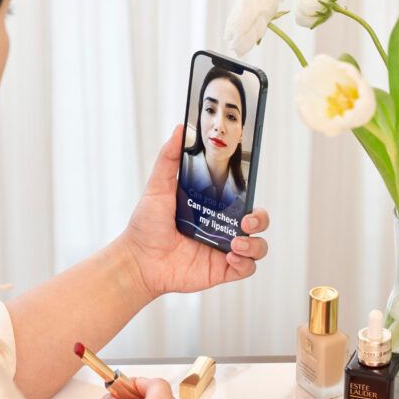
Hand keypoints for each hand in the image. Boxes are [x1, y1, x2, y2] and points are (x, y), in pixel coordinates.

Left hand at [120, 125, 270, 297]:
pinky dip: (245, 262)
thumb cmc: (147, 225)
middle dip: (260, 219)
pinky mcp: (221, 270)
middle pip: (258, 221)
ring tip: (234, 242)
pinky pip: (247, 268)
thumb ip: (169, 158)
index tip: (250, 188)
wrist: (138, 259)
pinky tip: (230, 255)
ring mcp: (223, 249)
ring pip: (259, 247)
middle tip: (246, 220)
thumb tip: (180, 128)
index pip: (243, 198)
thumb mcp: (157, 187)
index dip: (252, 194)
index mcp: (213, 208)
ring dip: (255, 244)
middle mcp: (222, 227)